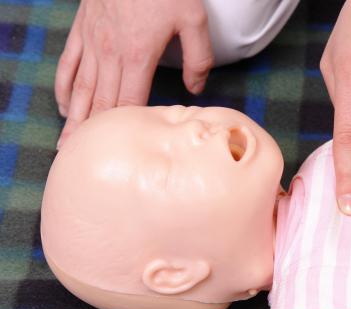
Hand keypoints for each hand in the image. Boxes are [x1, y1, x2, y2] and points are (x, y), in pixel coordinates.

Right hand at [55, 0, 213, 147]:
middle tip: (79, 159)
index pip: (128, 104)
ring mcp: (92, 42)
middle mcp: (110, 54)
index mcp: (139, 56)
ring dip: (73, 118)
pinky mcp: (83, 30)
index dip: (121, 132)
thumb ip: (199, 58)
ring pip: (80, 89)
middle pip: (99, 104)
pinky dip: (64, 87)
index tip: (114, 154)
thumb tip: (196, 90)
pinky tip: (63, 105)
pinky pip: (68, 64)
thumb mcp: (194, 18)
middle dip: (90, 135)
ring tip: (67, 143)